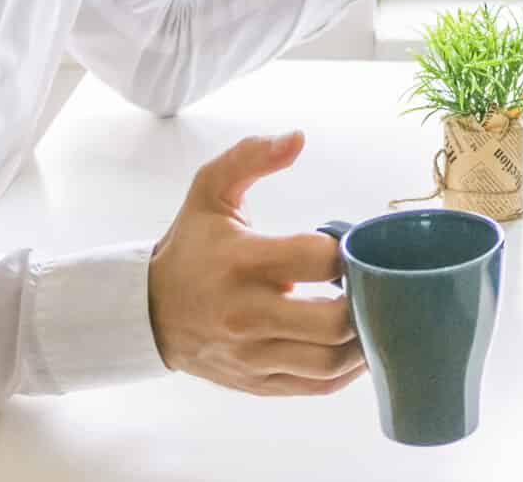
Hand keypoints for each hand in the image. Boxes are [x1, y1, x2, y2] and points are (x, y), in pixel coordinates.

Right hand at [147, 132, 365, 396]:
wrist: (149, 311)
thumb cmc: (192, 247)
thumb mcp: (210, 190)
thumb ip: (251, 157)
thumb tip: (298, 137)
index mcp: (241, 261)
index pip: (316, 259)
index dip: (345, 251)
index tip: (349, 245)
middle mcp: (246, 313)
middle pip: (333, 320)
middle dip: (366, 299)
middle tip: (372, 281)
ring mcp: (253, 354)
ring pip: (330, 360)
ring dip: (364, 339)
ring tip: (372, 313)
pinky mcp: (258, 382)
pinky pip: (317, 385)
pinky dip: (347, 370)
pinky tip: (356, 345)